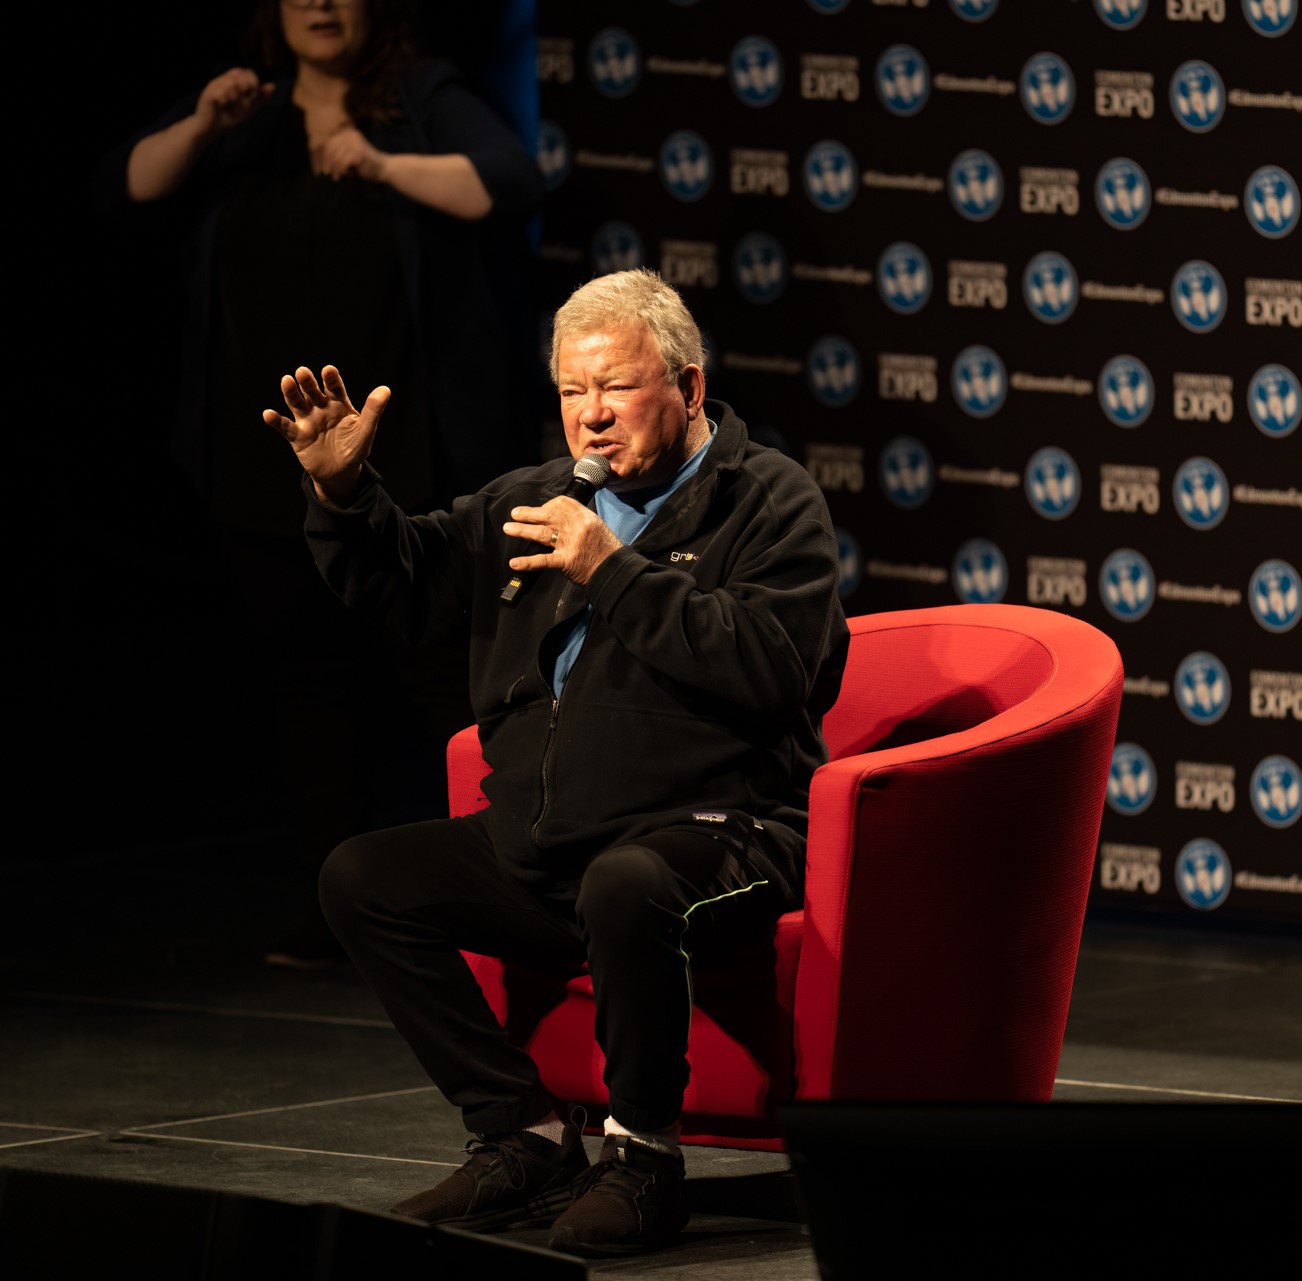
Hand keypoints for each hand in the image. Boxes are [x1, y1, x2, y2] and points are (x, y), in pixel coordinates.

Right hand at [194, 68, 273, 136]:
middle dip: (247, 91)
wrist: (211, 129)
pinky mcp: (208, 93)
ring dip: (237, 100)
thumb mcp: (248, 109)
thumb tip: (273, 86)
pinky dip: (226, 103)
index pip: (247, 72)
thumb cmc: (229, 117)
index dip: (253, 84)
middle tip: (243, 105)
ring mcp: (214, 85)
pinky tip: (222, 107)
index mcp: (233, 81)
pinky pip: (222, 93)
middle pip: (240, 75)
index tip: (252, 98)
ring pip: (232, 84)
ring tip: (232, 108)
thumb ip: (260, 98)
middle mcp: (223, 80)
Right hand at [263, 365, 388, 503]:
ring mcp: (307, 420)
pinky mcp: (297, 436)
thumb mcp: (365, 430)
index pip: (334, 388)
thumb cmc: (354, 447)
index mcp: (338, 404)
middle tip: (302, 372)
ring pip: (297, 403)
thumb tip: (385, 389)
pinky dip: (276, 421)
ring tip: (286, 381)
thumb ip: (373, 411)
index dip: (331, 379)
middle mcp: (320, 408)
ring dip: (290, 393)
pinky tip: (268, 414)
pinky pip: (285, 427)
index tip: (328, 370)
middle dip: (307, 382)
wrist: (341, 471)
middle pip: (312, 392)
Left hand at [315, 127, 385, 181]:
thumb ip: (338, 152)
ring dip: (334, 168)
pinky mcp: (358, 153)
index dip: (323, 155)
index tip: (323, 167)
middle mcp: (350, 135)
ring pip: (335, 156)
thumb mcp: (349, 154)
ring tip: (336, 177)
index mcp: (347, 133)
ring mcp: (354, 143)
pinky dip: (341, 171)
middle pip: (330, 148)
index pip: (329, 142)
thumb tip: (321, 159)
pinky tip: (344, 176)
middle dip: (327, 162)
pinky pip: (342, 162)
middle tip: (326, 173)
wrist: (384, 168)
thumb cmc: (366, 164)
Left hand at [503, 499, 622, 586]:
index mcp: (584, 516)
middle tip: (515, 514)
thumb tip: (556, 517)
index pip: (561, 504)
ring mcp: (570, 544)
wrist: (614, 570)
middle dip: (529, 514)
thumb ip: (577, 520)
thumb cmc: (605, 549)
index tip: (540, 510)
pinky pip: (544, 560)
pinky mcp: (566, 561)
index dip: (547, 506)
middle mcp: (576, 527)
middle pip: (548, 516)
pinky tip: (515, 563)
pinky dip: (528, 562)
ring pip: (541, 534)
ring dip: (522, 530)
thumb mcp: (595, 525)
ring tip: (508, 528)